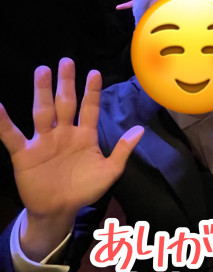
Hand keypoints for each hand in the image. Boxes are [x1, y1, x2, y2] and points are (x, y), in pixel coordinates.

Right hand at [0, 59, 143, 259]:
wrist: (60, 210)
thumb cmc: (85, 189)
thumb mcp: (110, 170)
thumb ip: (122, 149)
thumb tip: (140, 129)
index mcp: (85, 136)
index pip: (89, 109)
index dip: (92, 92)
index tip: (94, 73)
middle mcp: (64, 133)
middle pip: (65, 103)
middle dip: (66, 83)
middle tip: (66, 61)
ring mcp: (44, 141)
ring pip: (43, 112)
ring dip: (42, 92)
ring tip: (42, 71)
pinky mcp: (25, 153)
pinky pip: (12, 135)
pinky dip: (4, 122)